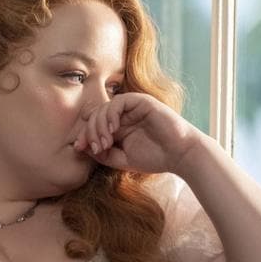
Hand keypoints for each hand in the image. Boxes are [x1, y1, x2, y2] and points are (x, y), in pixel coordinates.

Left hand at [70, 92, 204, 174]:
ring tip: (105, 142)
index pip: (93, 125)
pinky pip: (118, 102)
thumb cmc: (155, 158)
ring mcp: (132, 107)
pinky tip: (113, 130)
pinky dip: (111, 115)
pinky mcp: (141, 101)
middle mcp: (124, 115)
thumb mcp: (123, 160)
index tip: (79, 148)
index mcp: (119, 127)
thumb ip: (103, 154)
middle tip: (96, 148)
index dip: (83, 135)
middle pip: (95, 115)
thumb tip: (82, 147)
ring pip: (104, 108)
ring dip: (99, 126)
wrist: (181, 155)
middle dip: (90, 132)